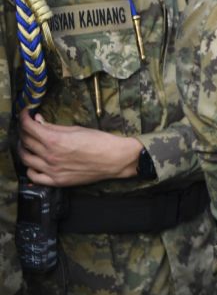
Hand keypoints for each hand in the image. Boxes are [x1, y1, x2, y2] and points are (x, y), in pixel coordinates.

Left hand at [18, 109, 141, 185]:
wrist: (115, 159)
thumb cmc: (100, 141)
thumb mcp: (76, 129)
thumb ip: (54, 126)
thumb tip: (38, 120)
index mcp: (54, 140)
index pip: (28, 127)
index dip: (23, 117)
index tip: (25, 113)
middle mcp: (50, 155)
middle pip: (25, 141)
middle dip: (24, 131)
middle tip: (28, 127)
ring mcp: (52, 170)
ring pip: (25, 158)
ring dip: (24, 148)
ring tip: (29, 144)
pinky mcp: (57, 181)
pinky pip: (33, 176)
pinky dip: (30, 168)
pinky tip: (35, 162)